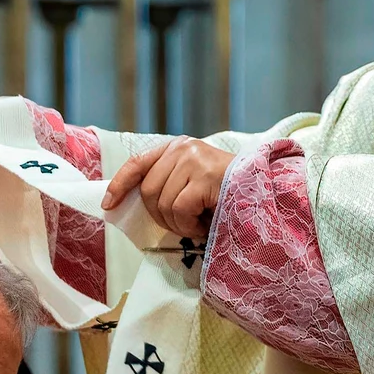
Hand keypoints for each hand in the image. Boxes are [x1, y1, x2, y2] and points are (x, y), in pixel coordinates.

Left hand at [101, 137, 234, 240]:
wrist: (264, 190)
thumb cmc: (227, 193)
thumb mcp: (193, 181)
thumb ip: (168, 183)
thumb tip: (132, 203)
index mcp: (177, 147)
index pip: (137, 163)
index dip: (119, 185)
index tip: (108, 205)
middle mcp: (182, 148)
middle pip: (148, 191)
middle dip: (161, 216)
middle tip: (183, 224)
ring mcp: (193, 160)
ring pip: (162, 204)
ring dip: (179, 224)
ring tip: (199, 221)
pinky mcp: (204, 177)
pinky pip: (179, 210)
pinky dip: (190, 225)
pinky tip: (205, 223)